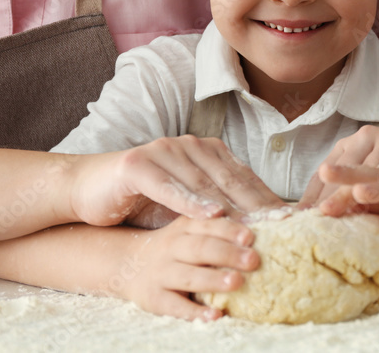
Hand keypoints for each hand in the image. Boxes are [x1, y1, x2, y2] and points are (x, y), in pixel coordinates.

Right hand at [67, 135, 284, 226]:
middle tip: (279, 229)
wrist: (89, 188)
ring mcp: (164, 151)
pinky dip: (190, 201)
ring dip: (228, 207)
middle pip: (228, 180)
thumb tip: (258, 233)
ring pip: (202, 183)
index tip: (289, 225)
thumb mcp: (186, 205)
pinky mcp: (139, 164)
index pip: (243, 179)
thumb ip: (218, 211)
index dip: (266, 202)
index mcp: (207, 151)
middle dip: (255, 206)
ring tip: (250, 228)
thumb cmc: (142, 200)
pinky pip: (169, 186)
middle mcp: (189, 146)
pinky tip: (209, 215)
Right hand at [120, 215, 258, 320]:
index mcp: (185, 226)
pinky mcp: (154, 298)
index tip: (251, 234)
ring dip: (213, 280)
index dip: (228, 229)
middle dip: (227, 253)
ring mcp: (161, 273)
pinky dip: (195, 312)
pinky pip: (175, 306)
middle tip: (253, 259)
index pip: (207, 224)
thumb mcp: (189, 230)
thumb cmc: (173, 247)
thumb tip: (266, 223)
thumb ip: (217, 227)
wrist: (126, 263)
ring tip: (237, 282)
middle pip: (200, 248)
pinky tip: (215, 315)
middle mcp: (172, 247)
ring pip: (188, 276)